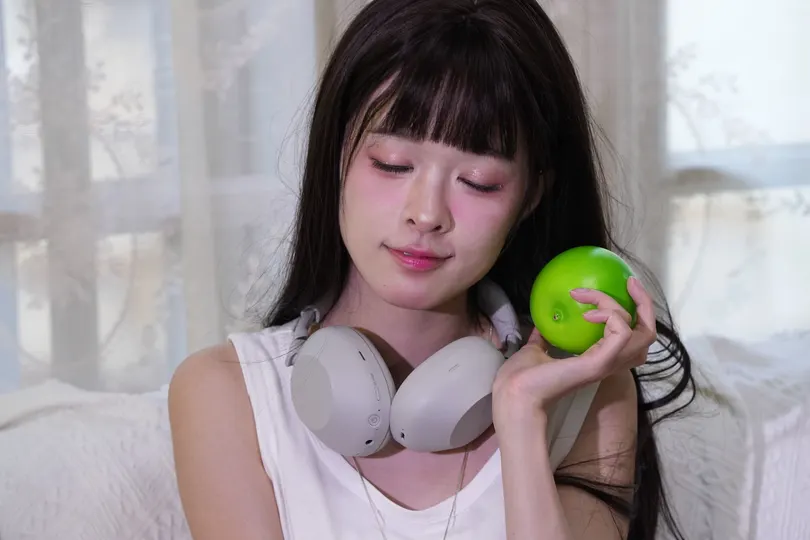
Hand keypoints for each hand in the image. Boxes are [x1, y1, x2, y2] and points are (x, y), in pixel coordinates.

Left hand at [492, 276, 655, 422]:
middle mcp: (609, 363)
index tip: (623, 288)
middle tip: (630, 283)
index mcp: (598, 360)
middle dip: (645, 305)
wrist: (514, 392)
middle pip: (648, 335)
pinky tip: (586, 313)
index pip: (633, 339)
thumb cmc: (522, 378)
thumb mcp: (537, 349)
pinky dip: (609, 315)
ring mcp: (607, 363)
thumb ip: (545, 337)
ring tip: (587, 296)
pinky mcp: (600, 362)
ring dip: (615, 305)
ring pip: (640, 331)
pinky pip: (622, 332)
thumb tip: (542, 321)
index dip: (635, 313)